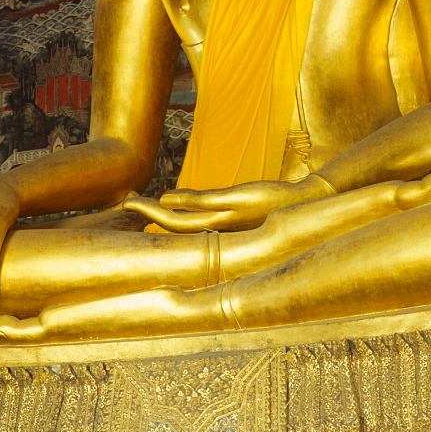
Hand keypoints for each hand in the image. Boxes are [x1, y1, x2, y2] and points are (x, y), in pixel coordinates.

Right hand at [123, 176, 328, 232]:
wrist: (306, 204)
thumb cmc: (277, 210)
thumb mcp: (246, 212)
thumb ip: (223, 211)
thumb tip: (206, 205)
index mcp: (220, 233)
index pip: (181, 233)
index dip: (157, 226)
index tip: (138, 216)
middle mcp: (219, 230)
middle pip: (173, 228)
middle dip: (146, 218)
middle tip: (124, 207)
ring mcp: (226, 217)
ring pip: (182, 221)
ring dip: (155, 212)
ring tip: (132, 203)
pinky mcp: (236, 201)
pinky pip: (203, 204)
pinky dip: (182, 202)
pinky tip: (165, 197)